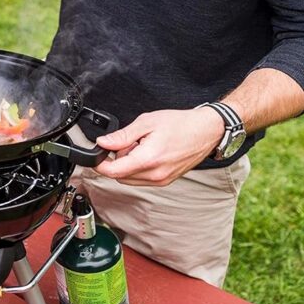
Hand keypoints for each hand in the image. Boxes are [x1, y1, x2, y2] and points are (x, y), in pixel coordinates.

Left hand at [93, 107, 225, 185]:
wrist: (206, 131)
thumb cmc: (181, 124)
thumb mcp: (146, 123)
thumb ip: (122, 136)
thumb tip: (103, 143)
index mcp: (148, 160)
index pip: (113, 172)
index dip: (100, 163)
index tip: (97, 154)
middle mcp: (155, 175)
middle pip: (120, 176)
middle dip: (116, 161)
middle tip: (126, 142)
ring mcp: (161, 180)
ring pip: (130, 179)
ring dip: (127, 165)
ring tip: (139, 146)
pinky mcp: (165, 180)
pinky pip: (142, 179)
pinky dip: (138, 168)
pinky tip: (146, 152)